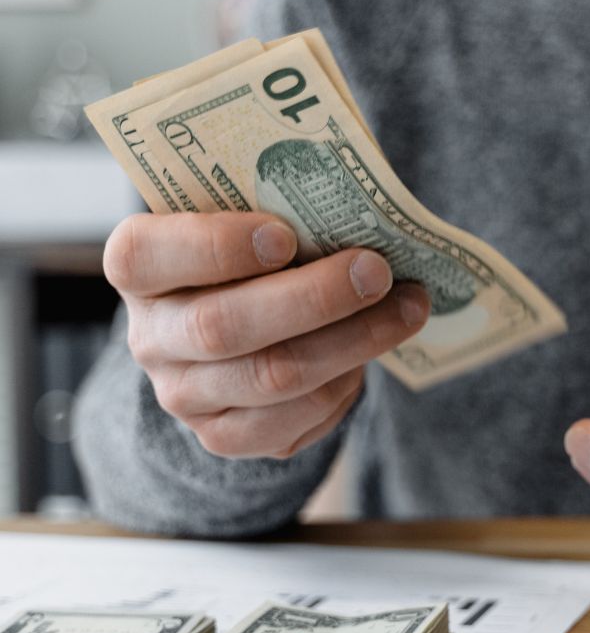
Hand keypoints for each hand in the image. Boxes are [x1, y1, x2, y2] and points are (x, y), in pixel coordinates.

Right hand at [104, 212, 429, 459]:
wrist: (246, 322)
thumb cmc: (256, 249)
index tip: (285, 234)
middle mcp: (150, 336)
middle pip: (224, 327)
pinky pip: (293, 420)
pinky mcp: (227, 436)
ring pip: (273, 377)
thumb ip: (282, 202)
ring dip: (353, 341)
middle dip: (314, 297)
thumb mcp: (252, 213)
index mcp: (138, 265)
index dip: (215, 246)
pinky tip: (372, 352)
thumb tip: (360, 197)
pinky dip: (344, 384)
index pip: (147, 256)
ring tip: (407, 307)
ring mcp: (184, 394)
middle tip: (377, 271)